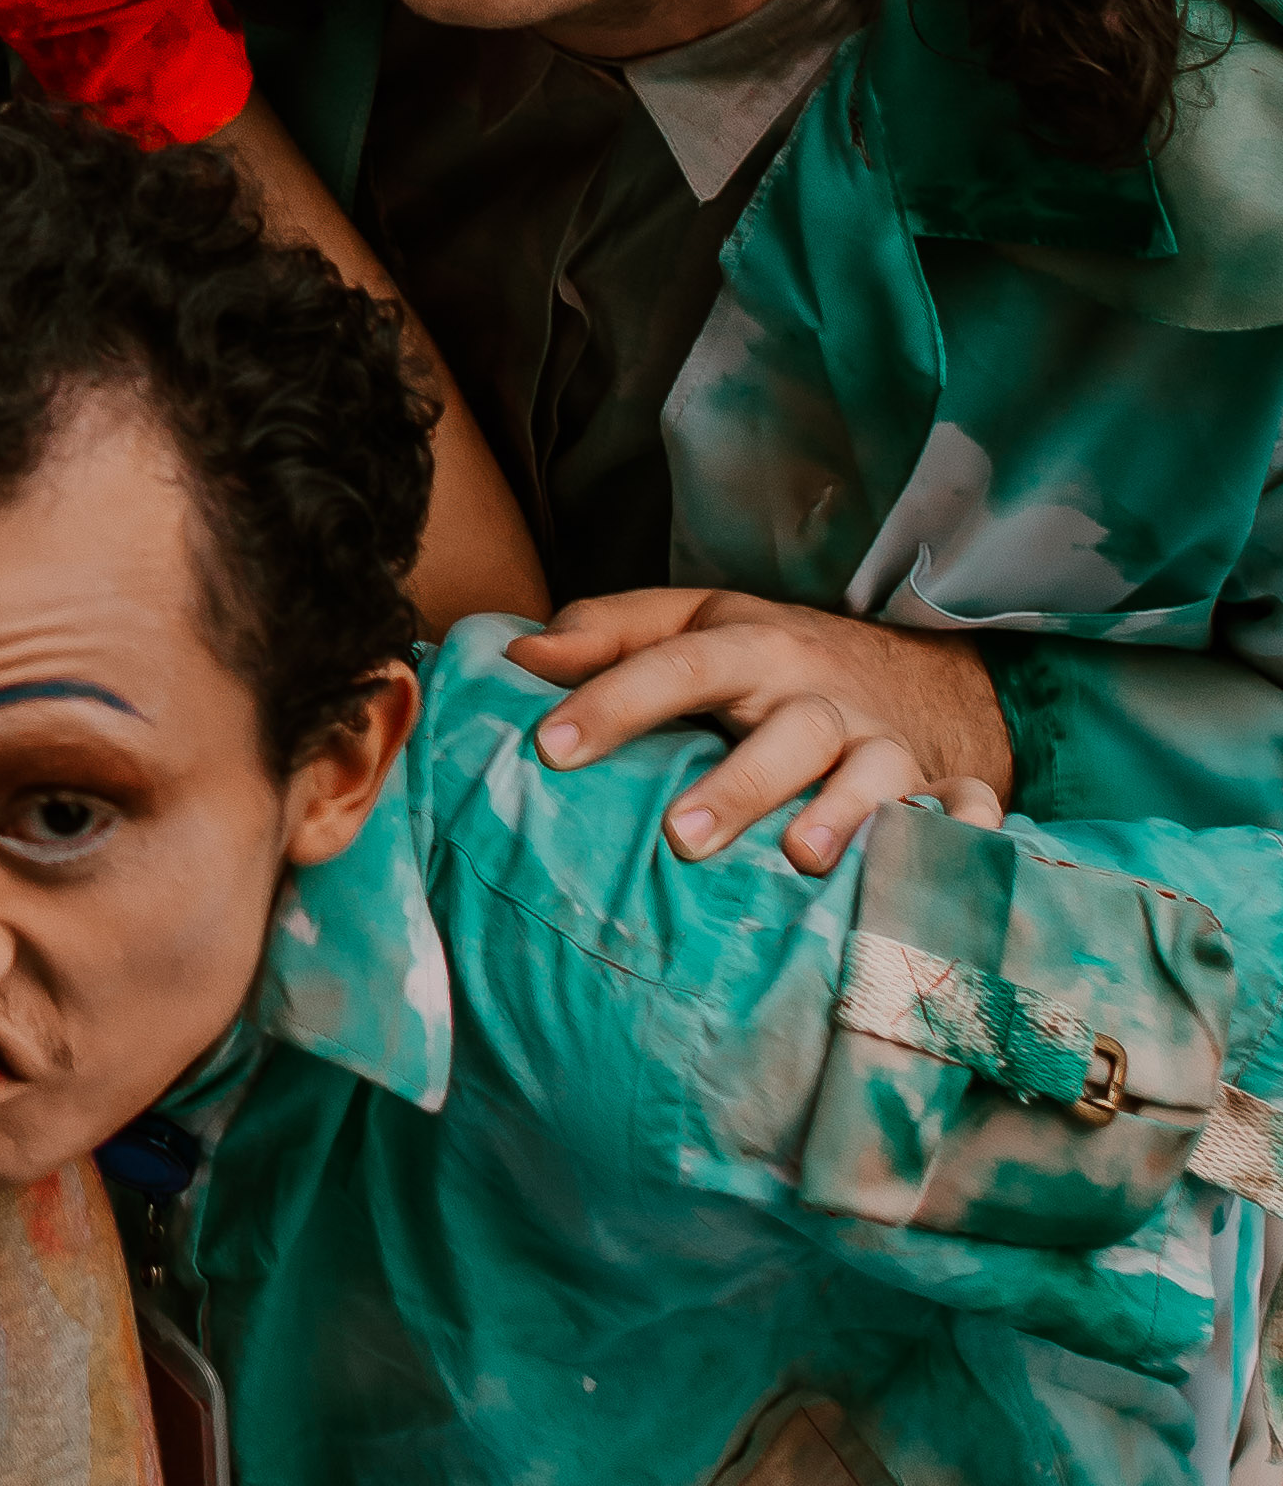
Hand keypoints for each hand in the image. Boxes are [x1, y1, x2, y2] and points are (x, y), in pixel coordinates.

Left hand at [512, 585, 1014, 871]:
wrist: (917, 676)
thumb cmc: (773, 662)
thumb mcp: (694, 624)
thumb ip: (608, 634)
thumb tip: (517, 654)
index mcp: (754, 650)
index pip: (678, 664)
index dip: (613, 700)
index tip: (547, 746)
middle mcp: (823, 699)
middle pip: (787, 732)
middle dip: (739, 782)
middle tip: (679, 838)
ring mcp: (890, 748)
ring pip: (877, 776)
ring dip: (845, 815)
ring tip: (803, 859)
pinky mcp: (942, 789)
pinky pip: (969, 815)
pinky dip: (966, 837)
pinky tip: (948, 861)